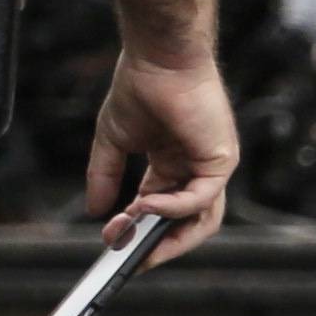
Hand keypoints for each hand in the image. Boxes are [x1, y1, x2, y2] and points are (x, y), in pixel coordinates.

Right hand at [81, 51, 240, 262]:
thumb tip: (95, 211)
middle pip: (185, 224)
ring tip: (135, 241)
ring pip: (200, 220)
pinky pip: (200, 198)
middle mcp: (195, 169)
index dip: (139, 230)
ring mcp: (210, 167)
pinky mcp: (220, 161)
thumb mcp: (113, 140)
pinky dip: (172, 208)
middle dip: (156, 245)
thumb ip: (104, 176)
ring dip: (168, 237)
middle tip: (127, 256)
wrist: (158, 59)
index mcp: (173, 164)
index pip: (160, 209)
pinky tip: (144, 205)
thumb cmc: (140, 87)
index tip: (115, 244)